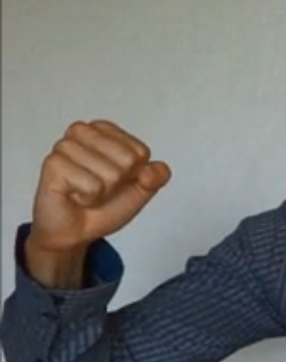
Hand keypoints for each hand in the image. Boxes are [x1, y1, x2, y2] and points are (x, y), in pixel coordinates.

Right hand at [28, 119, 170, 252]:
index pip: (141, 151)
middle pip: (128, 160)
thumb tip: (154, 170)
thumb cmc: (103, 205)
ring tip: (86, 191)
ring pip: (111, 174)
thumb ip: (155, 177)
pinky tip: (74, 195)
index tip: (117, 181)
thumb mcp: (140, 190)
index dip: (134, 174)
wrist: (76, 230)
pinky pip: (92, 185)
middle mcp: (84, 132)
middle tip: (100, 187)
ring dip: (102, 192)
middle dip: (118, 183)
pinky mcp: (54, 163)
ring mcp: (66, 146)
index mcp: (106, 131)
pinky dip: (88, 198)